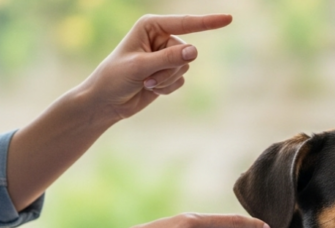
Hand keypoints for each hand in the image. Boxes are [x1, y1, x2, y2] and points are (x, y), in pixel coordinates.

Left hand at [79, 14, 231, 120]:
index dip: (208, 22)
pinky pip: (181, 80)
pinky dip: (167, 88)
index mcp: (151, 26)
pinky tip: (150, 89)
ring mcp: (165, 55)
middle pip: (186, 52)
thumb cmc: (115, 78)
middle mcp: (161, 38)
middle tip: (146, 76)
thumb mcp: (141, 67)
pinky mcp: (168, 72)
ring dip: (166, 80)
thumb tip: (195, 51)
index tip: (228, 19)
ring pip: (185, 68)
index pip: (185, 23)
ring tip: (146, 83)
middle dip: (168, 69)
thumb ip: (169, 59)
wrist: (106, 102)